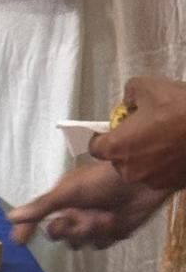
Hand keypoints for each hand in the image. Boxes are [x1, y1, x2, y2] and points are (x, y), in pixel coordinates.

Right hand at [7, 161, 168, 249]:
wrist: (142, 182)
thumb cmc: (102, 180)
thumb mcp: (67, 192)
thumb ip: (41, 207)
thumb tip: (10, 217)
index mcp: (62, 199)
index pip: (38, 218)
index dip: (28, 229)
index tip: (19, 241)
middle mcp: (75, 211)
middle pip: (57, 234)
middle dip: (66, 229)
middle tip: (76, 219)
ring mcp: (92, 223)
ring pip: (78, 242)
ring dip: (88, 232)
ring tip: (103, 217)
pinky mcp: (110, 232)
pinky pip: (98, 244)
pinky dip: (105, 234)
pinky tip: (115, 221)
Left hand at [89, 76, 185, 191]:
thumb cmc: (180, 107)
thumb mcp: (150, 86)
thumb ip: (130, 92)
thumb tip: (128, 100)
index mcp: (117, 147)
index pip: (95, 146)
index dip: (103, 136)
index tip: (113, 128)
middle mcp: (128, 170)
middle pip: (117, 159)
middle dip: (125, 146)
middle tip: (143, 130)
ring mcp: (148, 180)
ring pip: (137, 168)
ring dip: (144, 156)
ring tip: (163, 139)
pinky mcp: (167, 185)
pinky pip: (157, 174)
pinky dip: (161, 164)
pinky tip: (175, 149)